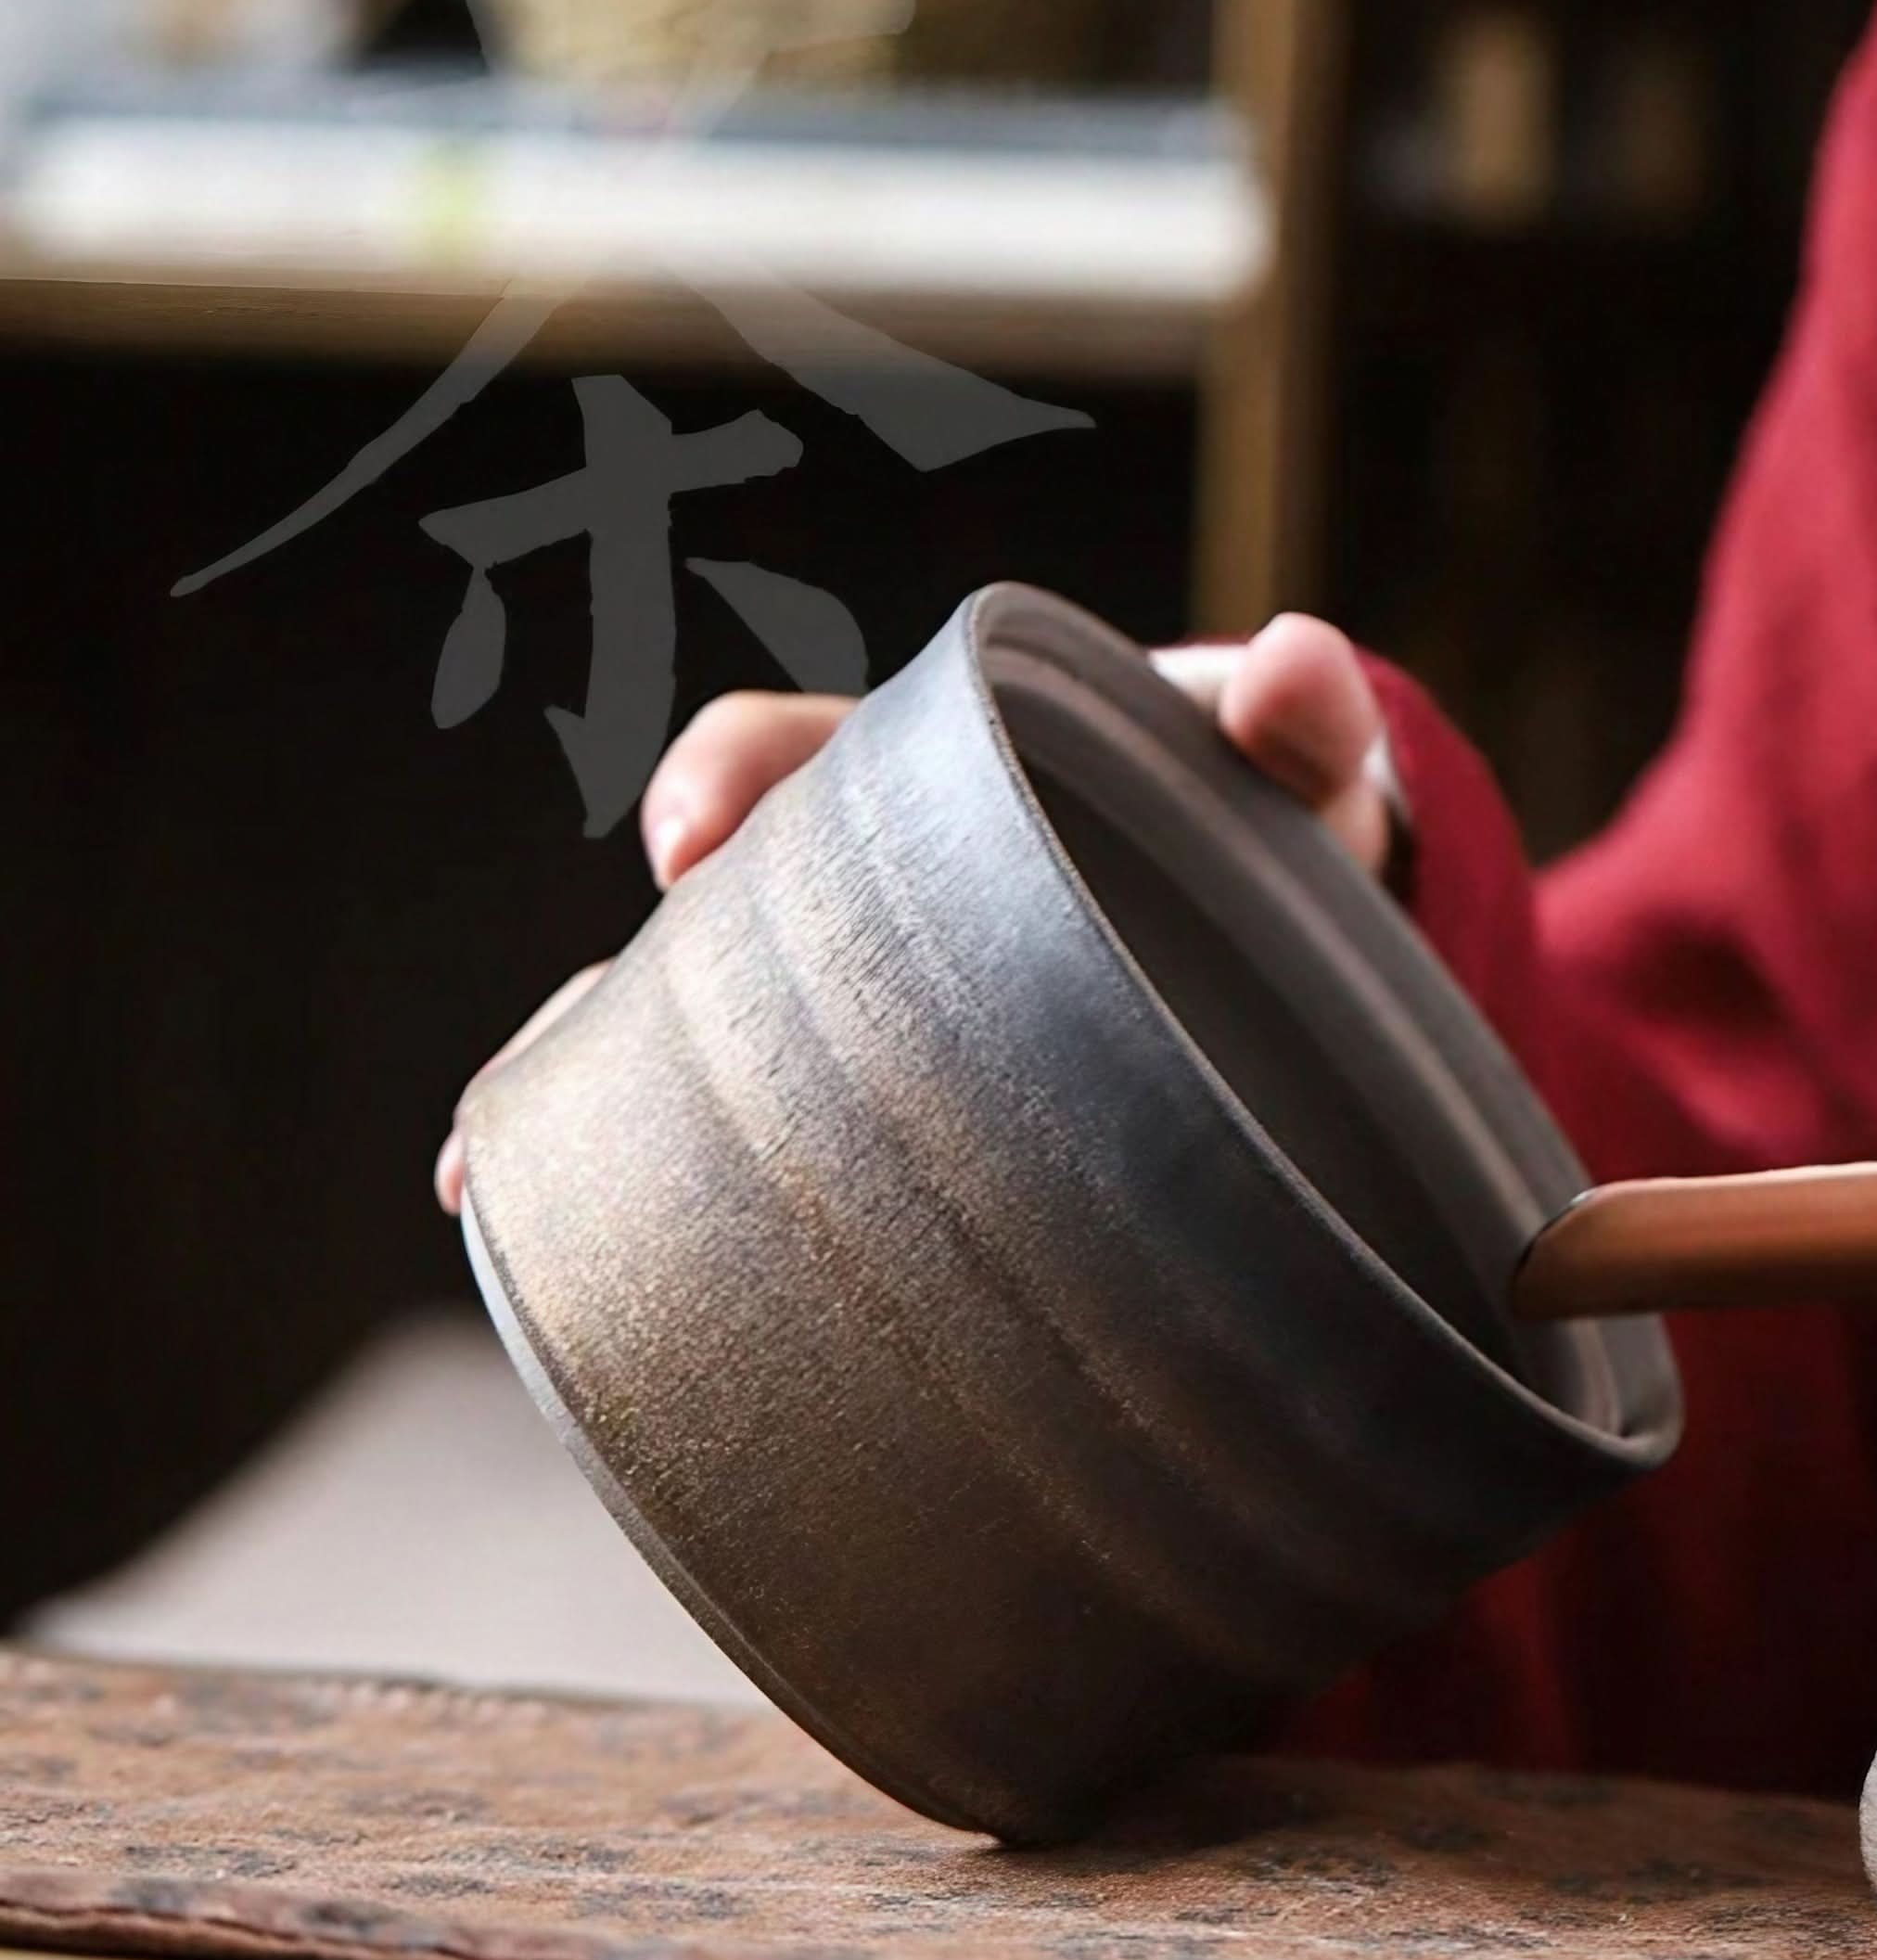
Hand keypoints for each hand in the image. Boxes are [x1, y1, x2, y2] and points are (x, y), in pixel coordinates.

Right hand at [434, 613, 1395, 1215]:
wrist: (1299, 951)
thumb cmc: (1268, 833)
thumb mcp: (1295, 773)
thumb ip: (1303, 721)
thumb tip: (1298, 668)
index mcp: (938, 778)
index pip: (794, 750)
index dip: (727, 776)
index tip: (688, 839)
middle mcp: (868, 897)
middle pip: (702, 919)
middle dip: (617, 974)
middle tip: (569, 1045)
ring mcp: (863, 1021)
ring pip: (685, 1045)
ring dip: (584, 1098)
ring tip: (489, 1178)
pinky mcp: (891, 1133)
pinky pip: (751, 1158)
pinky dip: (663, 1210)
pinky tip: (593, 1292)